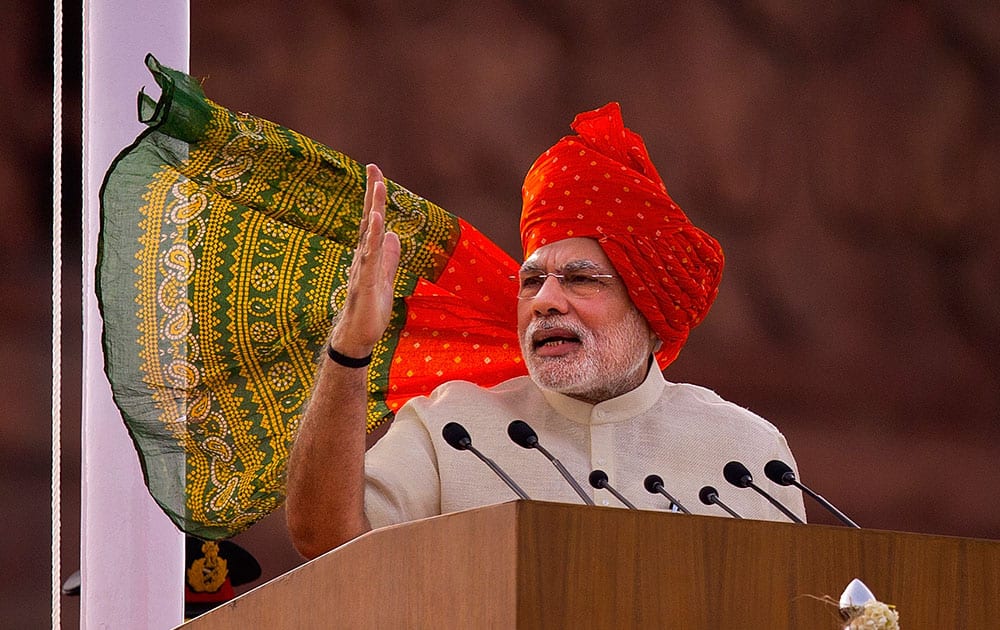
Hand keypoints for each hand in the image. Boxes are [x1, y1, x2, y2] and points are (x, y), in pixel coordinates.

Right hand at [328, 164, 401, 356]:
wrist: (358, 338)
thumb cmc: (369, 310)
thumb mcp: (385, 279)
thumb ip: (390, 258)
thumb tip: (395, 236)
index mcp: (369, 255)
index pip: (373, 221)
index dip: (375, 198)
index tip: (376, 173)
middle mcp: (363, 257)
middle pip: (369, 220)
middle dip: (372, 194)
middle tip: (373, 168)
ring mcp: (362, 269)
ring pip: (369, 235)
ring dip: (374, 210)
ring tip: (378, 187)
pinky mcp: (364, 283)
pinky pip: (370, 257)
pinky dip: (374, 238)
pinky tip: (378, 222)